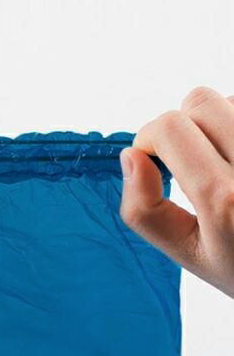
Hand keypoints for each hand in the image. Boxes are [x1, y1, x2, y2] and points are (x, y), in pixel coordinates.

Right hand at [120, 86, 233, 297]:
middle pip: (200, 102)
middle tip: (187, 158)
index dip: (148, 139)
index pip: (169, 129)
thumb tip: (131, 157)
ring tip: (220, 156)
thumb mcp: (189, 255)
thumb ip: (144, 211)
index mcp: (225, 201)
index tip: (154, 161)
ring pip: (230, 100)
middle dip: (181, 125)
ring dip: (214, 121)